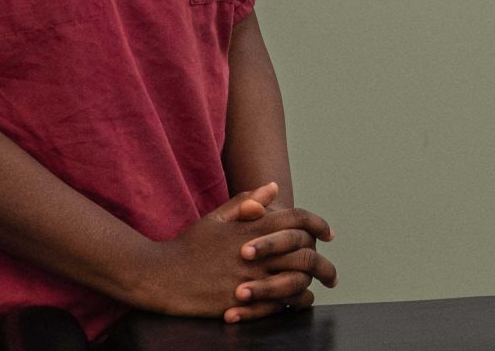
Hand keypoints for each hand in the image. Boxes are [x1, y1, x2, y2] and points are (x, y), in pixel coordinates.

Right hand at [130, 183, 335, 320]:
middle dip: (324, 263)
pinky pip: (281, 305)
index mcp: (249, 229)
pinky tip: (300, 302)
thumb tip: (272, 188)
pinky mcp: (244, 303)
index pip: (296, 220)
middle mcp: (254, 253)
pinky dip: (295, 303)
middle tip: (331, 272)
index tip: (328, 232)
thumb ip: (246, 202)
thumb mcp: (215, 218)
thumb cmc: (189, 247)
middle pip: (304, 254)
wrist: (163, 276)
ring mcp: (250, 279)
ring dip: (313, 285)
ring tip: (319, 289)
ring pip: (297, 282)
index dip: (317, 224)